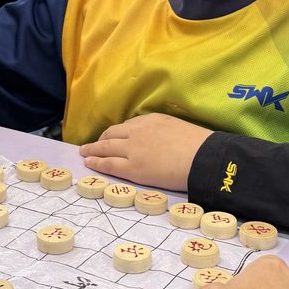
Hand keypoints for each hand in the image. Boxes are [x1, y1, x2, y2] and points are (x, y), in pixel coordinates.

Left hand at [80, 114, 210, 190]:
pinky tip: (89, 162)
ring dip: (93, 149)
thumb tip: (164, 140)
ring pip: (105, 147)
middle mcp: (138, 131)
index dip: (118, 132)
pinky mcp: (132, 168)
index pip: (128, 125)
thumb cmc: (199, 146)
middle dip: (102, 139)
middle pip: (112, 134)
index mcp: (152, 120)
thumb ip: (165, 131)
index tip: (114, 136)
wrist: (203, 158)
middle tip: (94, 144)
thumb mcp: (179, 128)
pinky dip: (96, 162)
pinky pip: (108, 164)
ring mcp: (133, 149)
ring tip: (85, 152)